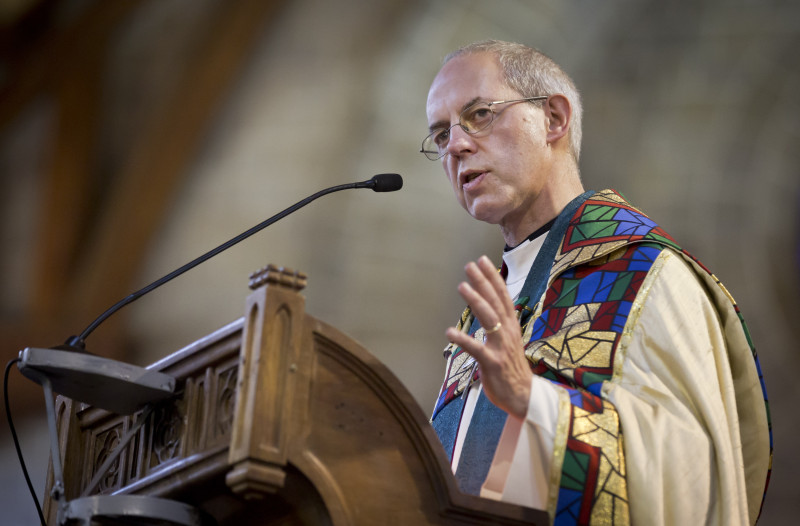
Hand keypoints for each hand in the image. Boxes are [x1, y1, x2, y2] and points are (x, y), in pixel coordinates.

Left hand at [445, 255, 532, 418]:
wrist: (524, 395)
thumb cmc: (512, 368)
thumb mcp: (509, 340)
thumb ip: (500, 324)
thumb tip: (489, 307)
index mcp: (511, 326)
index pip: (503, 296)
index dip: (493, 278)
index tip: (483, 261)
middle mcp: (508, 332)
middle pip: (495, 302)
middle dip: (482, 282)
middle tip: (470, 265)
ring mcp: (500, 347)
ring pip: (488, 318)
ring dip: (475, 301)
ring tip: (462, 286)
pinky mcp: (492, 363)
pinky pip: (476, 349)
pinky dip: (463, 339)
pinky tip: (449, 332)